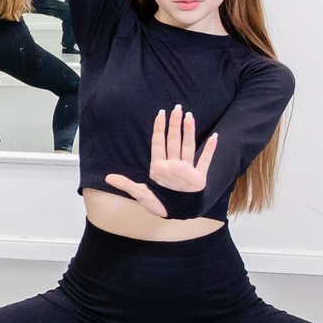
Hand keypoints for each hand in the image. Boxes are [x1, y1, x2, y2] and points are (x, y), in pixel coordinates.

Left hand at [104, 106, 218, 215]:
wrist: (175, 214)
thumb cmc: (158, 203)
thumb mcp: (141, 194)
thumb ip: (126, 185)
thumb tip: (108, 178)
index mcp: (159, 167)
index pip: (159, 143)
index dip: (159, 129)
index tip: (160, 114)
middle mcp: (173, 165)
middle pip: (174, 141)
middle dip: (174, 125)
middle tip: (177, 108)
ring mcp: (186, 170)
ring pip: (188, 147)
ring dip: (189, 132)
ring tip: (189, 116)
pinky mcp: (198, 177)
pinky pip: (204, 161)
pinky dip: (210, 150)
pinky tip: (214, 137)